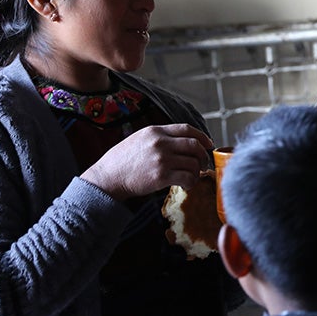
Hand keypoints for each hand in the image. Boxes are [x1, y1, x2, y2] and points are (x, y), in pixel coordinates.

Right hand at [81, 124, 212, 200]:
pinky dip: (191, 183)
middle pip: (194, 145)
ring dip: (197, 172)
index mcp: (155, 131)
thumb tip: (182, 142)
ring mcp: (161, 159)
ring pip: (193, 163)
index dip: (202, 136)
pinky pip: (187, 177)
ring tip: (192, 178)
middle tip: (203, 165)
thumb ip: (159, 137)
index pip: (186, 129)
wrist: (107, 178)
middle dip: (203, 156)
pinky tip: (186, 186)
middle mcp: (160, 142)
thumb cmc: (122, 161)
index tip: (208, 144)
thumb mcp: (139, 139)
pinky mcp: (161, 176)